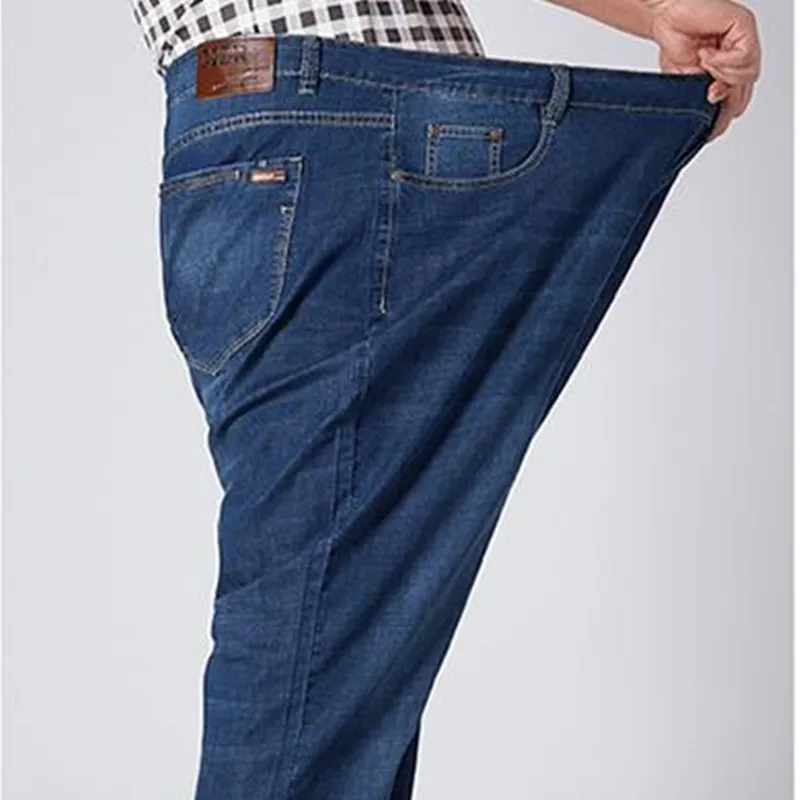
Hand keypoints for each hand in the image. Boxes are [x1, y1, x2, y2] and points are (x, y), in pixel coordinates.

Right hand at [642, 0, 760, 139]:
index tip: (706, 125)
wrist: (665, 15)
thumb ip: (703, 96)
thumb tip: (716, 117)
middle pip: (744, 92)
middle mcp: (739, 58)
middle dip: (723, 97)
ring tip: (702, 62)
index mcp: (727, 73)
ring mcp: (744, 43)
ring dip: (720, 74)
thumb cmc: (674, 43)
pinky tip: (706, 52)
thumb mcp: (686, 81)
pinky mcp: (744, 27)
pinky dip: (722, 59)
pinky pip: (743, 56)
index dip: (722, 116)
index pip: (737, 103)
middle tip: (706, 90)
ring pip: (747, 75)